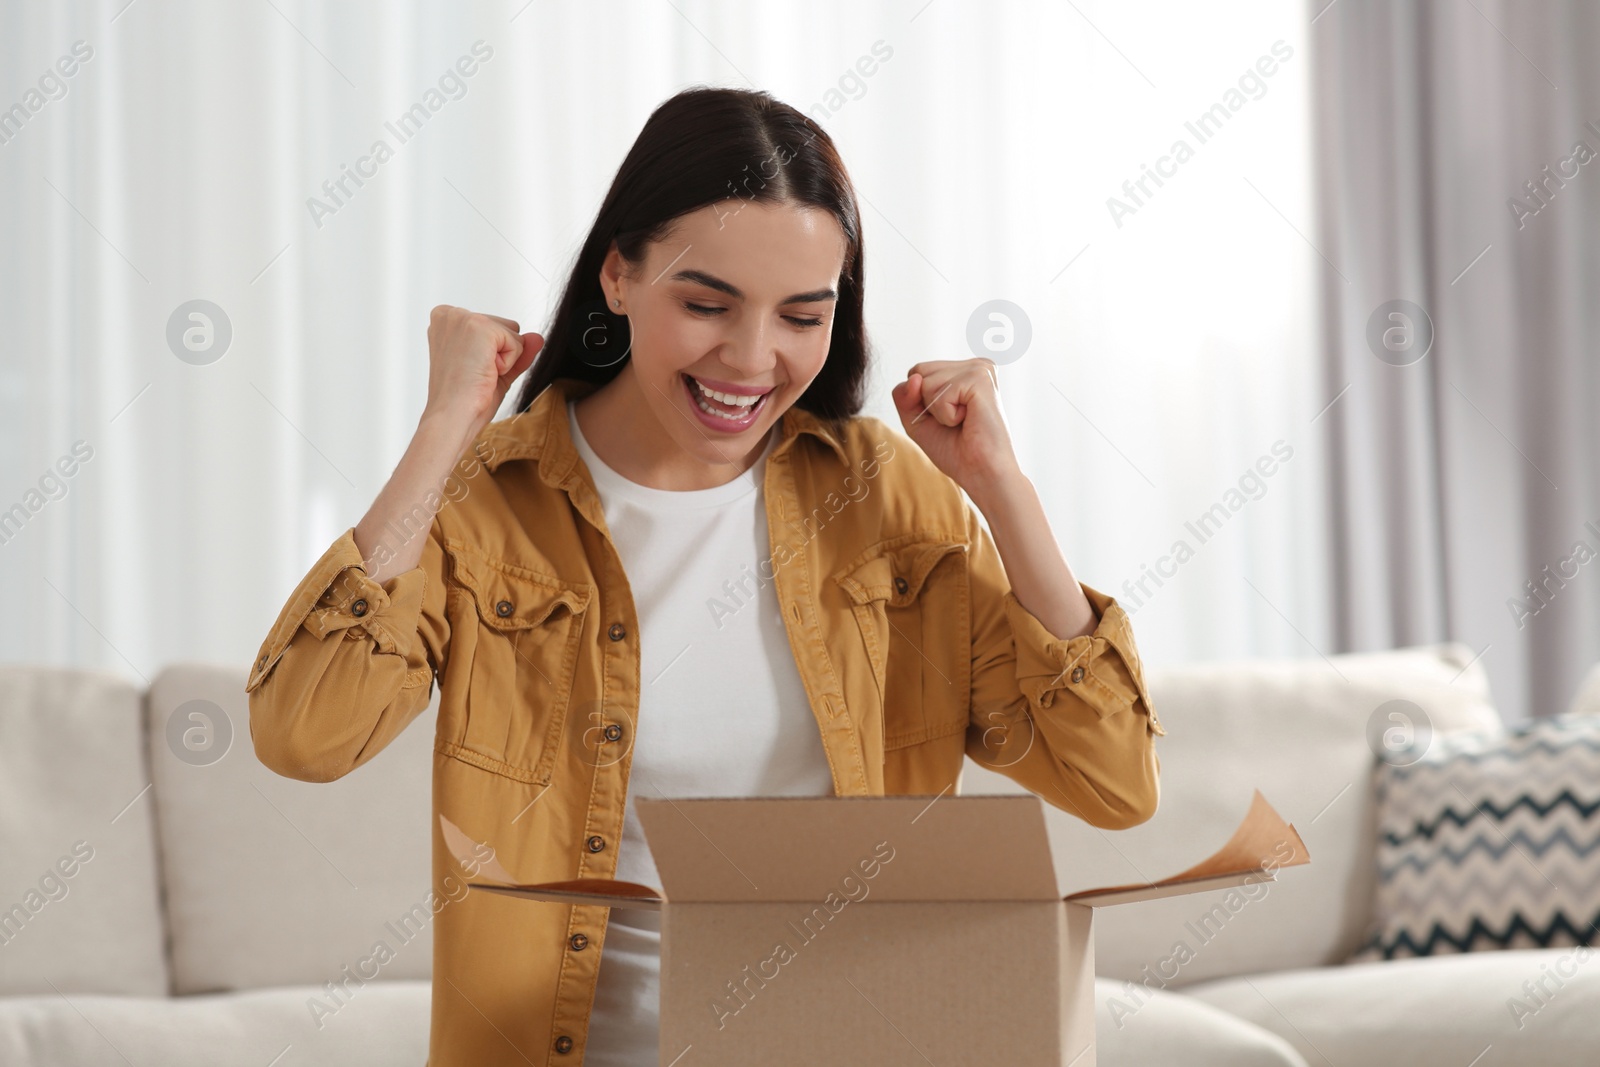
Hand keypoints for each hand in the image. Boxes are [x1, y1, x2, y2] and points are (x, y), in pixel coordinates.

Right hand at [423, 305, 542, 441]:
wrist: (452, 417)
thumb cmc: (465, 399)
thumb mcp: (494, 369)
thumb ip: (516, 351)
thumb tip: (538, 337)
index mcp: (446, 321)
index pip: (492, 327)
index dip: (491, 354)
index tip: (468, 369)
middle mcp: (450, 314)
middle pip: (505, 326)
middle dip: (499, 354)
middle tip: (475, 373)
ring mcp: (463, 317)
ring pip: (513, 333)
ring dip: (505, 359)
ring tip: (478, 372)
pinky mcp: (479, 326)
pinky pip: (517, 343)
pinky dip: (508, 363)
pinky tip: (485, 372)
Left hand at [890, 357, 1021, 501]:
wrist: (982, 474)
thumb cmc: (955, 450)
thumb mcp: (917, 420)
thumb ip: (904, 396)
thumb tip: (914, 377)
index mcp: (964, 370)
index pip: (917, 372)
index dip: (919, 401)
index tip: (947, 419)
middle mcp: (975, 365)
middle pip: (918, 371)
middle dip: (926, 404)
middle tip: (955, 421)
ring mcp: (979, 368)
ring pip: (925, 381)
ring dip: (937, 411)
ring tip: (964, 421)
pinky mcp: (980, 378)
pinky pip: (938, 394)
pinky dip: (946, 415)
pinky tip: (968, 420)